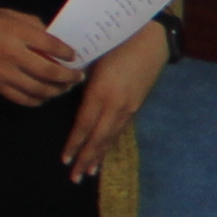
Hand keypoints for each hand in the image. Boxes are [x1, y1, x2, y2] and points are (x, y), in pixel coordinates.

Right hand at [0, 5, 80, 103]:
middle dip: (69, 77)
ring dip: (57, 91)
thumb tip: (52, 38)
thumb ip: (30, 24)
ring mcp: (3, 73)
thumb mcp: (4, 14)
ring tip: (64, 87)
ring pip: (39, 90)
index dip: (67, 53)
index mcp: (15, 32)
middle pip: (50, 71)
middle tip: (78, 77)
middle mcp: (11, 54)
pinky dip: (38, 100)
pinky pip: (23, 99)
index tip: (75, 56)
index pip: (51, 45)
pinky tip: (44, 96)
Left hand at [61, 33, 161, 178]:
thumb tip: (67, 91)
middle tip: (76, 178)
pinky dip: (111, 143)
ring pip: (111, 137)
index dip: (74, 144)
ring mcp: (129, 107)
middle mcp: (116, 105)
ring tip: (90, 172)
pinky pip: (120, 130)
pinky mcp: (137, 105)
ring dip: (99, 156)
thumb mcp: (94, 60)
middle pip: (98, 138)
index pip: (84, 126)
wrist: (152, 39)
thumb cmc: (117, 42)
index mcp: (101, 93)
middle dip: (86, 158)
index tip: (65, 160)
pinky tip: (105, 150)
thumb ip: (81, 81)